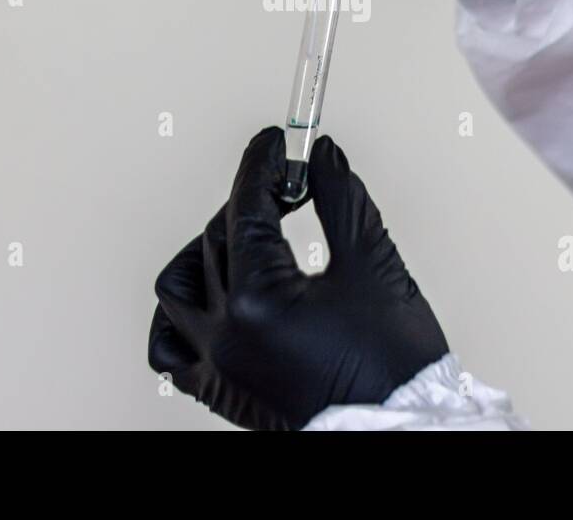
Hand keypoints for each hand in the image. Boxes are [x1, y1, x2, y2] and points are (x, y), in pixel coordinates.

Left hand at [147, 127, 447, 429]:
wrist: (402, 429)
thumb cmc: (392, 367)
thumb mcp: (373, 266)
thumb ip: (342, 200)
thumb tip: (322, 157)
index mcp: (259, 300)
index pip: (245, 208)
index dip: (260, 166)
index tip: (274, 144)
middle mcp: (226, 334)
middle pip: (215, 239)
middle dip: (248, 203)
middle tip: (284, 188)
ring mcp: (218, 365)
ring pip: (178, 290)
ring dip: (203, 253)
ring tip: (239, 237)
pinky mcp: (220, 391)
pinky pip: (171, 349)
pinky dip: (179, 317)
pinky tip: (206, 299)